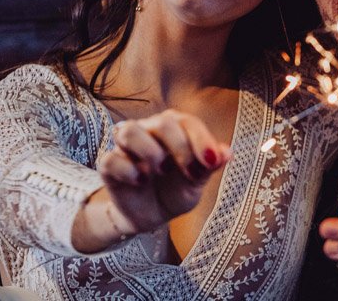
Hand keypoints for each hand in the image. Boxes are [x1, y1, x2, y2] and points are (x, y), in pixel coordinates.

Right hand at [98, 109, 229, 233]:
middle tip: (191, 172)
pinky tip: (141, 182)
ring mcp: (127, 147)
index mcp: (174, 129)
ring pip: (128, 130)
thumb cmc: (177, 190)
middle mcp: (149, 131)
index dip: (202, 140)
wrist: (151, 215)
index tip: (212, 162)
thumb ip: (210, 166)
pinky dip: (127, 169)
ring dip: (149, 150)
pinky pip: (110, 159)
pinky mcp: (109, 166)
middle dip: (181, 146)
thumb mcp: (197, 181)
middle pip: (162, 122)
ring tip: (162, 170)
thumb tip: (227, 152)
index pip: (187, 122)